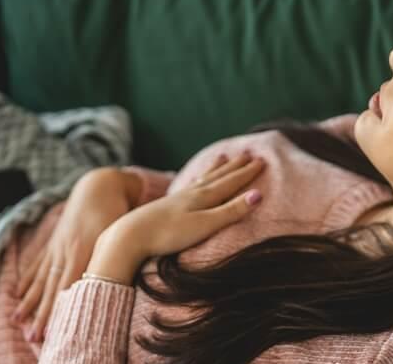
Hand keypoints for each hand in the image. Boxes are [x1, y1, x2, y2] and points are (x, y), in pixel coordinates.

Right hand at [12, 167, 139, 341]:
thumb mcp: (115, 232)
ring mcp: (56, 247)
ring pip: (40, 279)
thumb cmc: (114, 210)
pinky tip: (18, 293)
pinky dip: (28, 279)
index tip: (51, 329)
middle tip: (32, 337)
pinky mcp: (53, 241)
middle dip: (41, 314)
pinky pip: (37, 263)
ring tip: (16, 320)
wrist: (98, 186)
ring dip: (29, 301)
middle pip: (51, 289)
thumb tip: (109, 282)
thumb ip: (108, 257)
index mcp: (82, 251)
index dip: (58, 309)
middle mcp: (65, 252)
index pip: (68, 287)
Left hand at [87, 152, 265, 283]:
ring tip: (223, 158)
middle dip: (235, 167)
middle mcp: (191, 193)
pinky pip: (189, 186)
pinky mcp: (165, 207)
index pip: (231, 182)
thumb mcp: (205, 225)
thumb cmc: (169, 235)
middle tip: (249, 154)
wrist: (130, 237)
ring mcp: (177, 199)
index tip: (262, 161)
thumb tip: (258, 195)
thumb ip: (231, 211)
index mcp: (203, 197)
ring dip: (216, 169)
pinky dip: (198, 180)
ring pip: (203, 179)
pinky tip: (195, 182)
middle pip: (218, 176)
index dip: (247, 173)